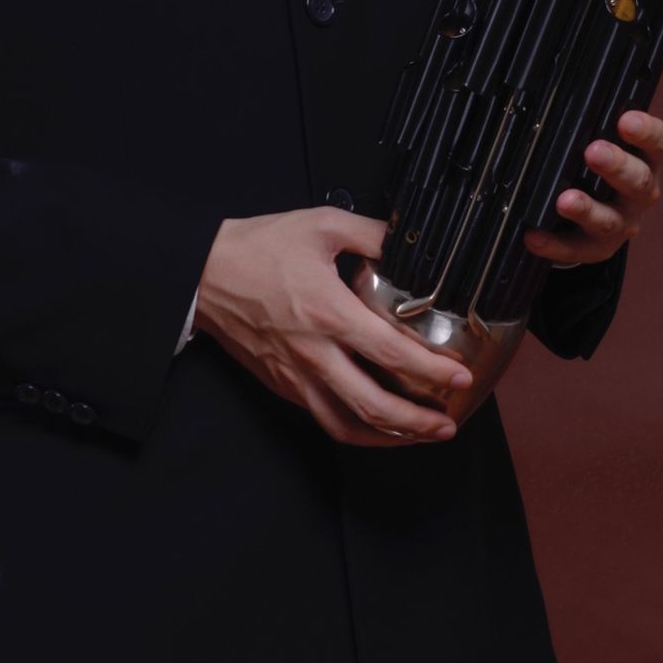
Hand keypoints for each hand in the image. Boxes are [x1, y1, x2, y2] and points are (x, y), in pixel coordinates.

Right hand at [193, 208, 471, 447]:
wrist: (204, 273)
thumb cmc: (255, 249)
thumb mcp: (320, 226)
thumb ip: (371, 234)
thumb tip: (407, 241)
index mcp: (327, 312)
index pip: (391, 352)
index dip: (431, 369)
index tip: (459, 374)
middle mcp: (313, 352)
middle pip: (374, 406)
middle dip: (419, 421)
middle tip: (448, 421)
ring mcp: (295, 375)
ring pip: (348, 424)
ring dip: (390, 436)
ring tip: (420, 433)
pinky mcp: (282, 384)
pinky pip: (324, 418)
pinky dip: (356, 428)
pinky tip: (375, 423)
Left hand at [523, 108, 662, 265]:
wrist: (598, 216)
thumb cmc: (600, 168)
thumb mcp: (606, 143)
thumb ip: (594, 127)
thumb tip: (559, 98)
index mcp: (646, 161)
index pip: (656, 143)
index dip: (645, 132)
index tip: (626, 120)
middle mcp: (640, 193)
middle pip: (638, 180)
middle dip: (616, 166)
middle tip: (594, 151)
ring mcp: (621, 223)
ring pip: (609, 219)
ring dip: (587, 209)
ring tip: (566, 200)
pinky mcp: (597, 248)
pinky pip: (575, 248)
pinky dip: (554, 243)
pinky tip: (534, 236)